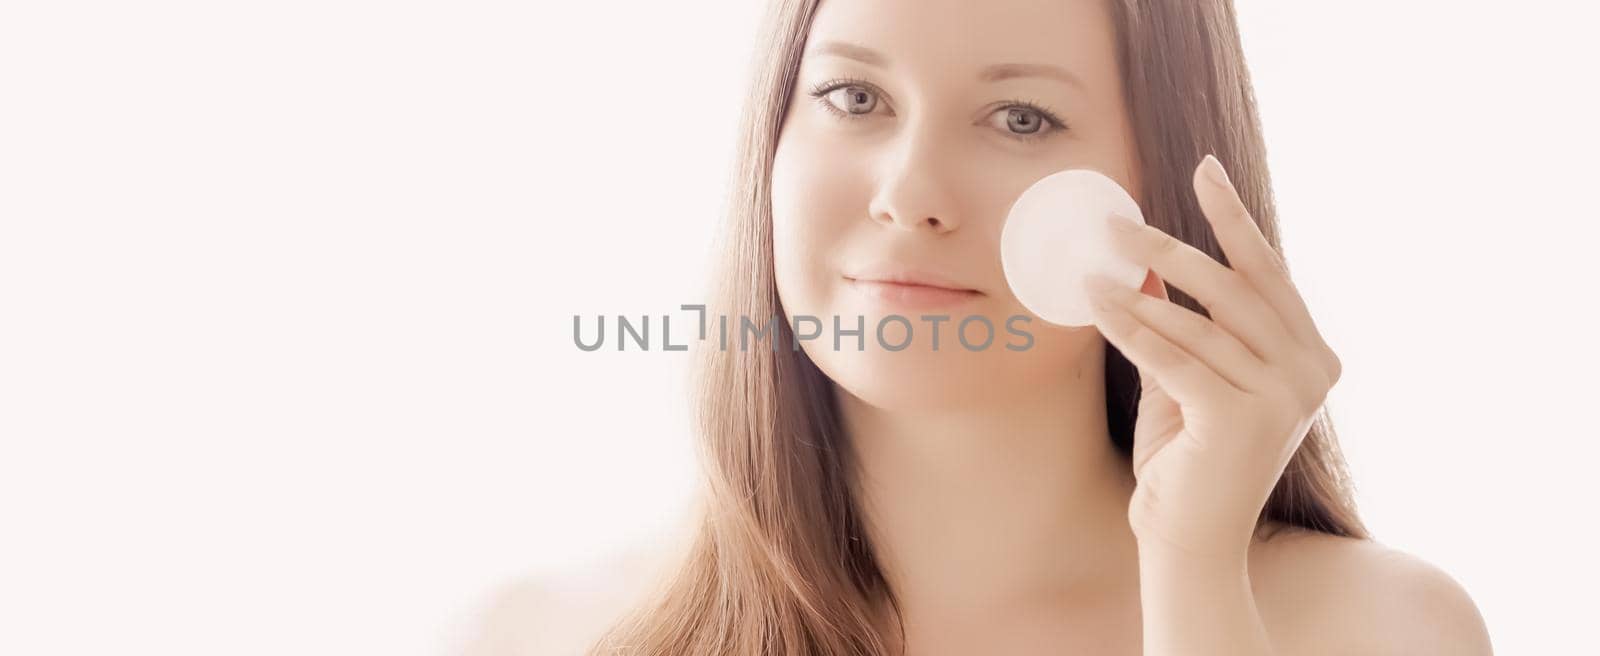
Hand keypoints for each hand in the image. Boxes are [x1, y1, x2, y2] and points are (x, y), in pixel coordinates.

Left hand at [1082, 154, 1343, 561]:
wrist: (1188, 540)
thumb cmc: (1187, 457)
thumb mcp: (1186, 374)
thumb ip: (1178, 321)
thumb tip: (1141, 256)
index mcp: (1313, 357)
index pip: (1269, 273)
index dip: (1233, 218)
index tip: (1204, 168)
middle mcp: (1311, 374)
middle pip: (1235, 287)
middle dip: (1171, 247)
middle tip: (1115, 222)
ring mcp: (1285, 399)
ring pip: (1200, 323)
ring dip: (1139, 291)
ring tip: (1091, 269)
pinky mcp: (1244, 421)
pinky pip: (1176, 358)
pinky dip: (1133, 329)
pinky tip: (1098, 305)